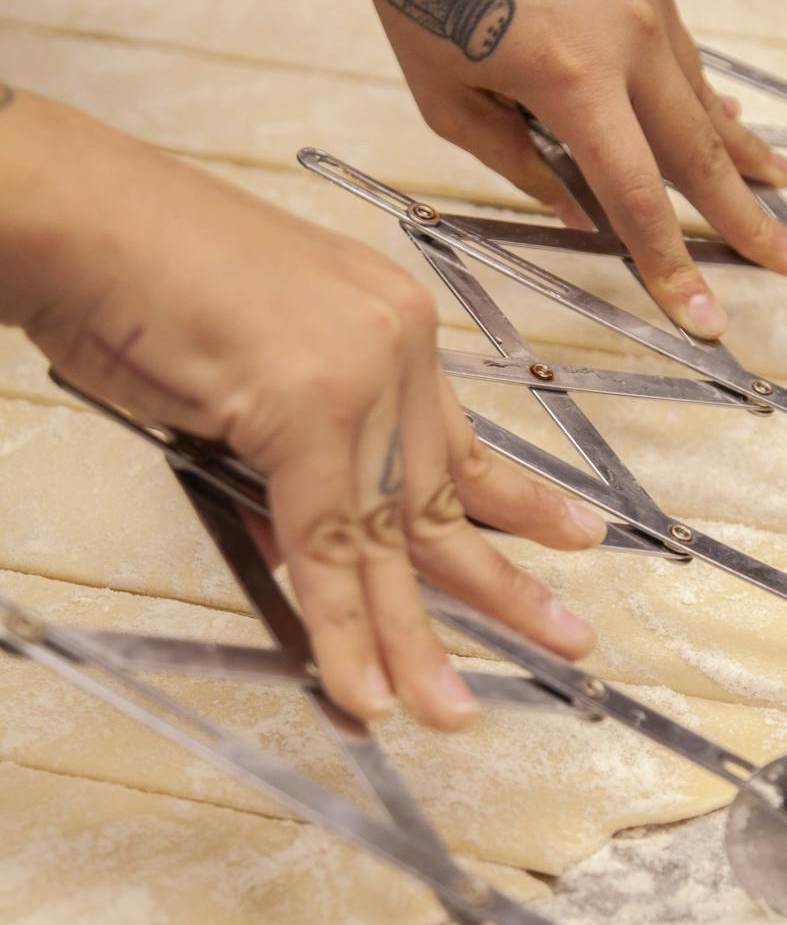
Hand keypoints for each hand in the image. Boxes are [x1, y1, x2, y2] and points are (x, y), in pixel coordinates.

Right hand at [8, 96, 604, 726]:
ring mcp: (357, 371)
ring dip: (413, 640)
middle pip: (445, 494)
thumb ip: (288, 460)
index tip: (575, 537)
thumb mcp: (240, 375)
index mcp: (390, 321)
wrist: (73, 212)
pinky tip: (365, 690)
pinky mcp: (306, 406)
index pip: (459, 437)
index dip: (517, 500)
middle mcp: (393, 341)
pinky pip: (325, 544)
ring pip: (390, 536)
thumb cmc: (135, 275)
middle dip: (503, 583)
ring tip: (452, 711)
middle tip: (571, 640)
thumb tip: (306, 550)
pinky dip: (341, 626)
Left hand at [311, 0, 786, 339]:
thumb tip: (579, 212)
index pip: (636, 199)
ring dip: (745, 161)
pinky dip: (710, 106)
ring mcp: (644, 3)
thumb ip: (519, 164)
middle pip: (700, 156)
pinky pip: (685, 63)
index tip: (707, 321)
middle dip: (751, 221)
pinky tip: (736, 134)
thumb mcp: (448, 100)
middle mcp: (627, 40)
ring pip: (705, 105)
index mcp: (572, 80)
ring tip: (783, 200)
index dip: (672, 268)